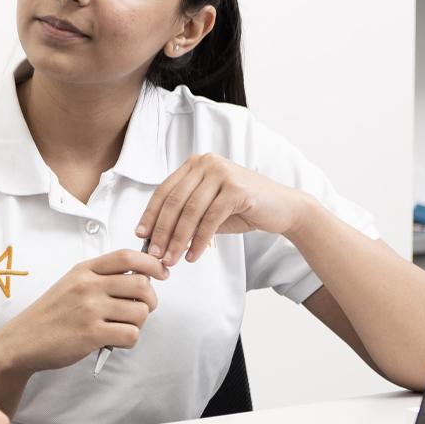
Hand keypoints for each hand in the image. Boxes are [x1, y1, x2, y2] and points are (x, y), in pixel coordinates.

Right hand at [0, 249, 166, 373]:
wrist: (23, 339)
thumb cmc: (51, 314)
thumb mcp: (71, 284)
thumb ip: (101, 278)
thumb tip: (142, 279)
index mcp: (84, 270)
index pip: (127, 256)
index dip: (151, 263)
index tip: (161, 273)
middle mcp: (88, 285)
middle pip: (142, 284)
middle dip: (150, 300)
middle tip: (140, 310)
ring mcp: (90, 309)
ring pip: (141, 312)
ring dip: (137, 324)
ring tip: (120, 328)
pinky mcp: (92, 333)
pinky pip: (131, 334)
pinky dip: (129, 340)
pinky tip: (114, 341)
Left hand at [137, 153, 316, 264]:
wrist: (284, 209)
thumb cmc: (243, 209)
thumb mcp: (208, 209)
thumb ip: (185, 215)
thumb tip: (155, 236)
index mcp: (195, 164)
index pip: (164, 191)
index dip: (151, 214)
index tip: (140, 235)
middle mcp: (206, 163)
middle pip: (174, 201)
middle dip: (162, 231)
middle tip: (154, 255)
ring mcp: (222, 172)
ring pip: (190, 211)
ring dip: (177, 239)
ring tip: (171, 260)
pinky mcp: (237, 188)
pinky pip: (210, 218)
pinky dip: (199, 240)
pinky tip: (192, 256)